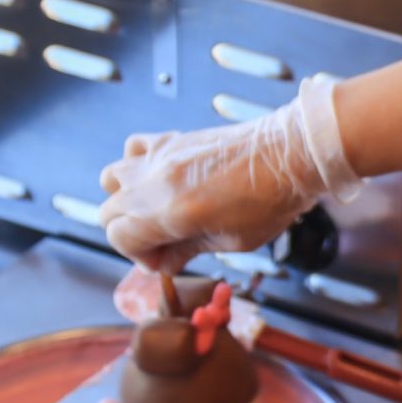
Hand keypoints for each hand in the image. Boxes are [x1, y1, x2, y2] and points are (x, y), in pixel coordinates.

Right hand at [99, 77, 359, 273]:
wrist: (291, 154)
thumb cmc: (272, 199)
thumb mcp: (234, 241)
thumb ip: (190, 250)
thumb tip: (166, 262)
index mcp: (169, 211)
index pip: (119, 236)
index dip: (139, 256)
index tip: (165, 261)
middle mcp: (155, 181)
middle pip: (110, 211)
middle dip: (130, 233)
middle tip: (164, 242)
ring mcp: (161, 156)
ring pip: (112, 178)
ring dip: (127, 199)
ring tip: (159, 211)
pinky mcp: (174, 140)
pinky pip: (133, 148)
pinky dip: (136, 164)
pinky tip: (161, 178)